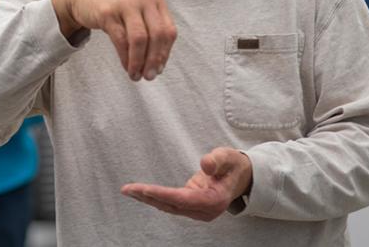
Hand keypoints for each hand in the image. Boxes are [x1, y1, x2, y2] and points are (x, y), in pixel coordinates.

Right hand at [51, 0, 176, 80]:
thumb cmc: (116, 7)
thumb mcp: (138, 12)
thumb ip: (151, 31)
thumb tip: (158, 65)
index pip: (169, 30)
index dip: (165, 53)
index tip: (159, 69)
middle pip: (157, 35)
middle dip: (154, 60)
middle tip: (149, 76)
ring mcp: (125, 4)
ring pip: (140, 38)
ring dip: (139, 61)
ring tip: (136, 75)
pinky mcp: (108, 12)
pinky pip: (121, 40)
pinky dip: (125, 57)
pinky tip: (126, 66)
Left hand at [121, 147, 252, 221]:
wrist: (240, 176)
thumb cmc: (233, 165)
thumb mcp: (228, 156)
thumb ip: (217, 160)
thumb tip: (205, 165)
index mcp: (215, 200)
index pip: (183, 199)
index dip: (162, 195)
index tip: (144, 189)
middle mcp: (205, 210)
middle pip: (172, 206)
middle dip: (149, 197)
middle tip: (128, 189)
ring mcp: (198, 211)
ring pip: (169, 207)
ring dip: (148, 199)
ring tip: (129, 190)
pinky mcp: (192, 207)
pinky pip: (171, 204)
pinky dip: (155, 199)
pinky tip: (141, 193)